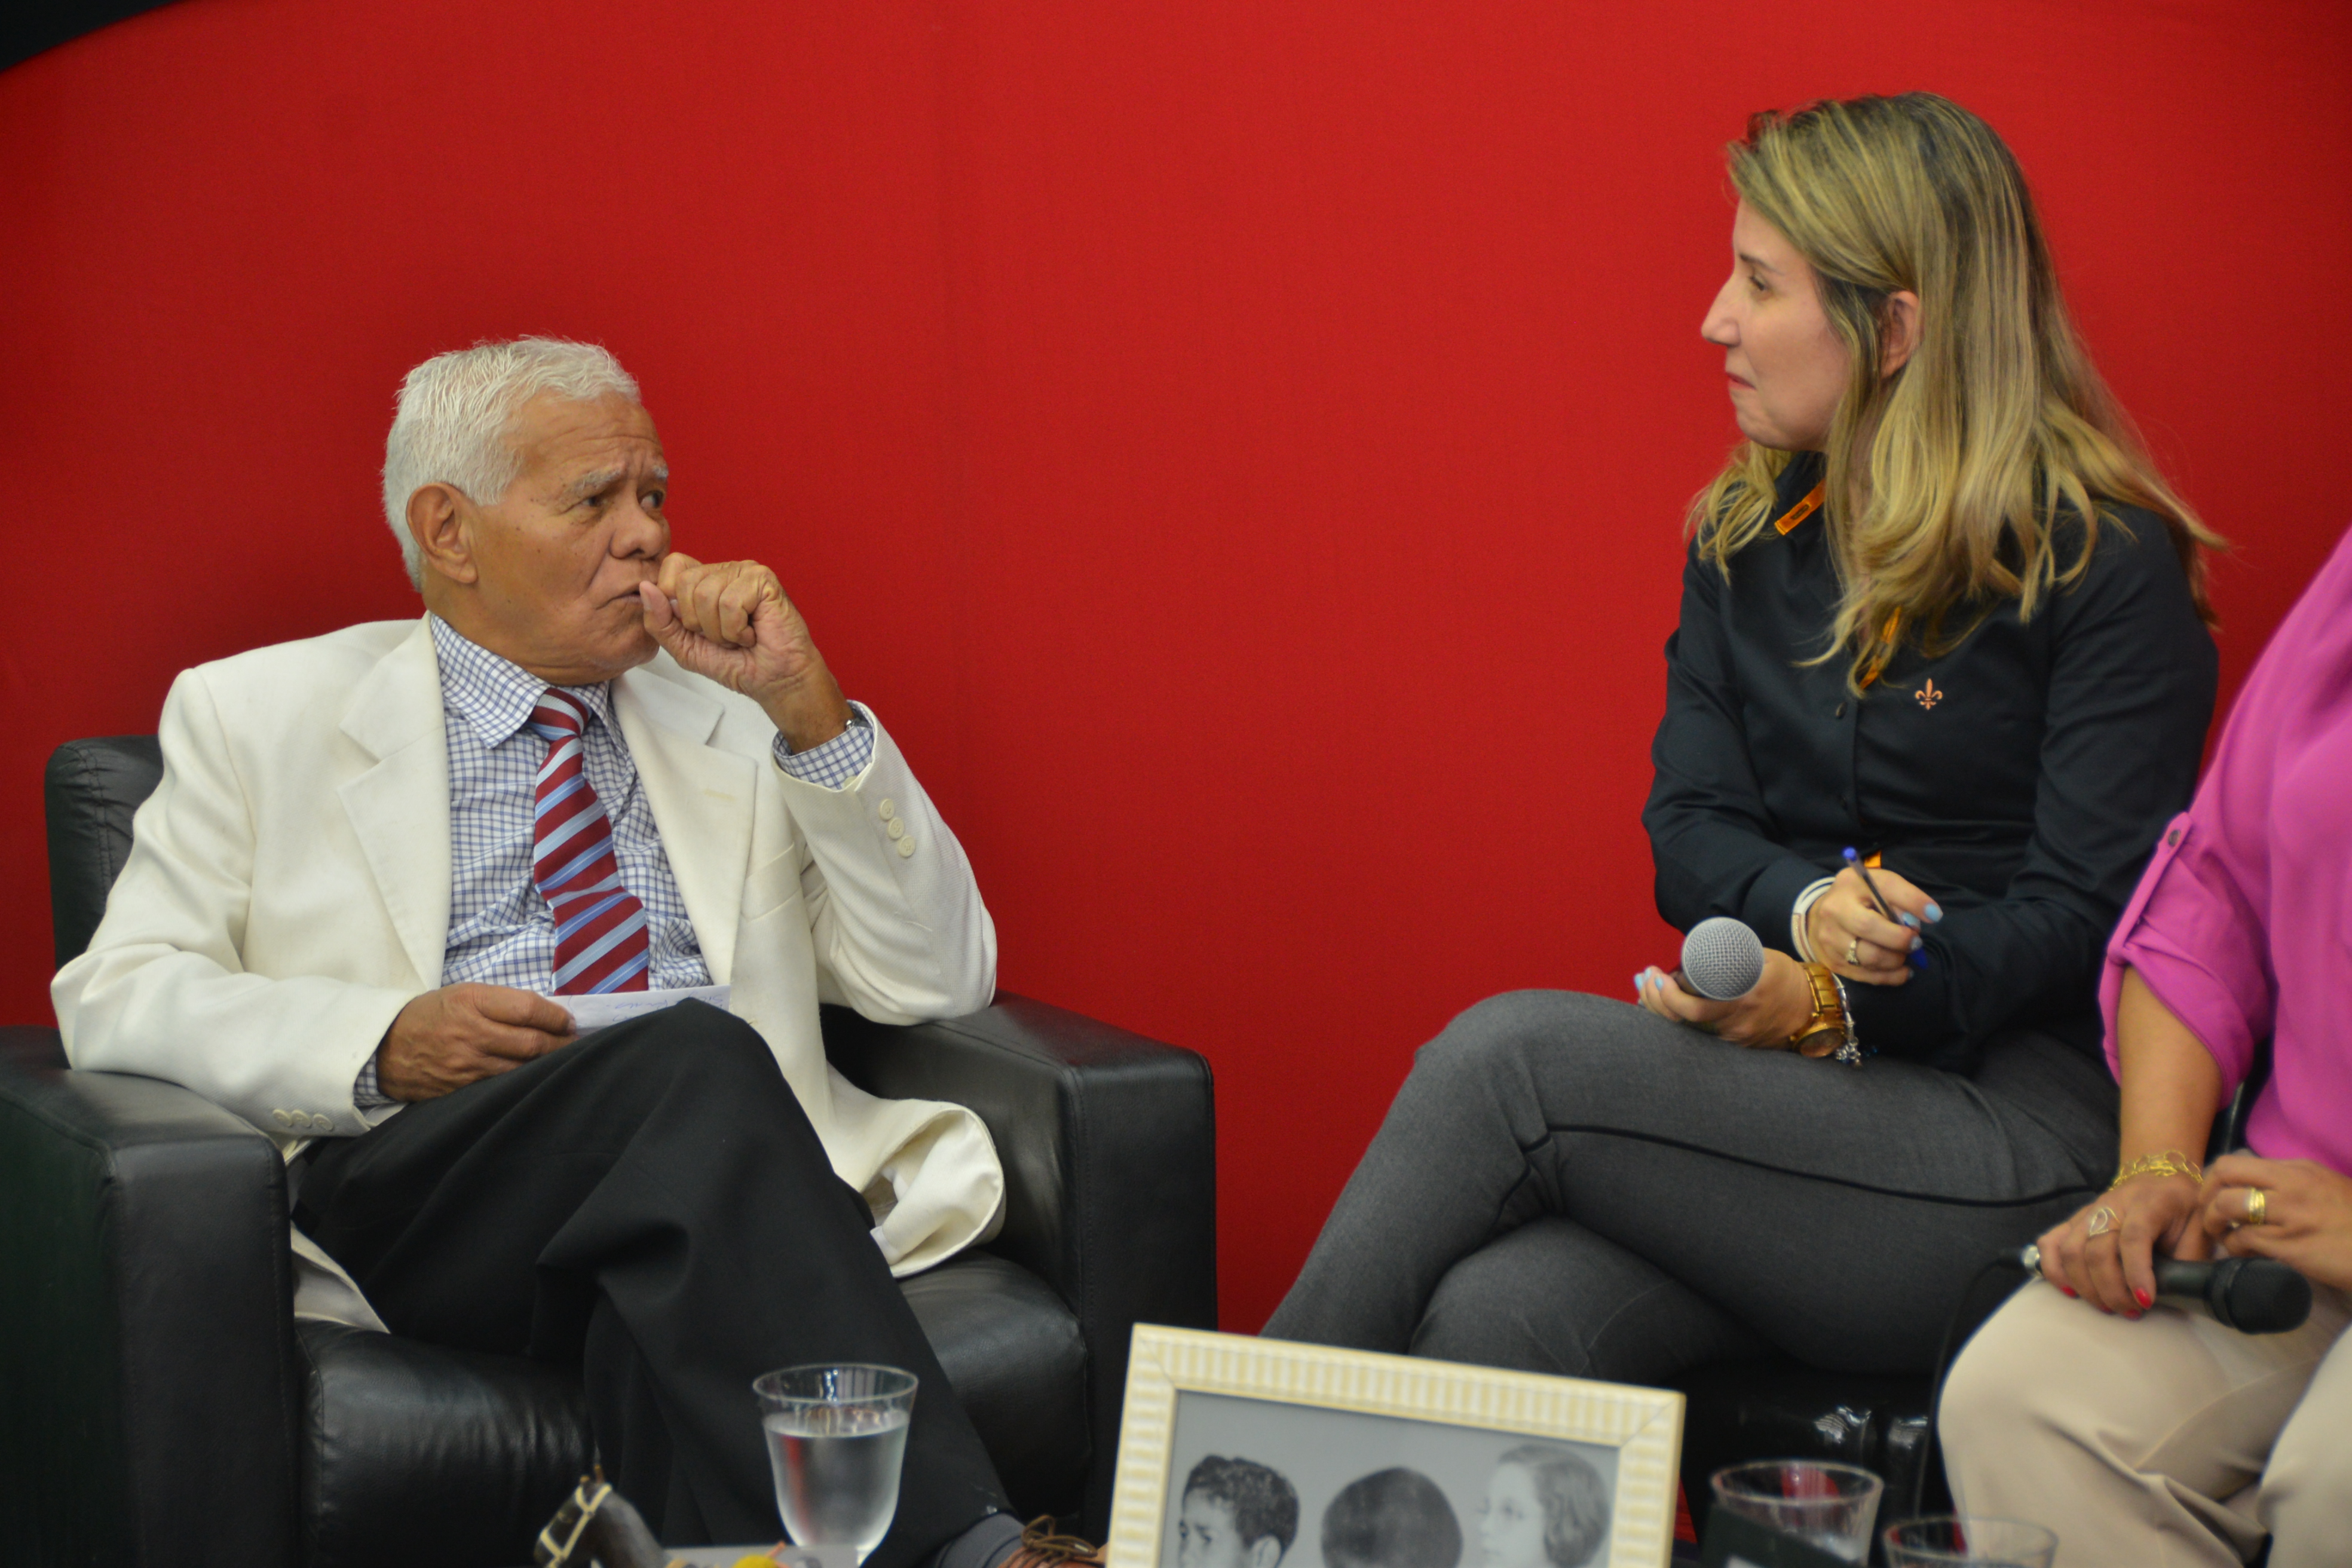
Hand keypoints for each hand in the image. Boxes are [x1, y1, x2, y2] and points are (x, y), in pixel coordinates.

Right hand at [376, 984, 576, 1101]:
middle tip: (574, 1042)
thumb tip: (547, 1013)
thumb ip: (501, 1002)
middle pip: (532, 1042)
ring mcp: (466, 1065)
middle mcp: (470, 1033)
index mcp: (471, 1001)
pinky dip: (522, 1080)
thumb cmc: (430, 1015)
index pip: (528, 1009)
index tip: (568, 1021)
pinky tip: (534, 1076)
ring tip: (560, 1059)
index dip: (556, 1017)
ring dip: (546, 1065)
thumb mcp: (462, 994)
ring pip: (522, 1068)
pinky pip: (503, 1085)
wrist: (384, 1048)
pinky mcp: (461, 1089)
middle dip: (561, 1044)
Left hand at [639, 553, 853, 750]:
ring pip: (705, 594)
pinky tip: (753, 633)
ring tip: (739, 636)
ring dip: (720, 631)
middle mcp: (724, 570)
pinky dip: (737, 630)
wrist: (774, 681)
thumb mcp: (683, 647)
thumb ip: (658, 621)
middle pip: (684, 583)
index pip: (672, 566)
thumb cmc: (735, 663)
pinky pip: (729, 603)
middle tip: (724, 636)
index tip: (696, 627)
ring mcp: (745, 572)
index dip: (674, 599)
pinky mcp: (763, 580)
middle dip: (698, 624)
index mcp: (705, 580)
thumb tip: (645, 587)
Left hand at [1636, 948, 1816, 1048]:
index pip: (1692, 1010)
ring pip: (1685, 1032)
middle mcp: (1735, 1027)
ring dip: (1661, 1010)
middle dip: (1655, 1001)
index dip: (1667, 997)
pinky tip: (1662, 1006)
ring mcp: (1734, 1041)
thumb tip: (1694, 946)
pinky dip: (1677, 1020)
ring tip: (1648, 988)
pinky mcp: (1734, 1047)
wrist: (1812, 1008)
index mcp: (1742, 1002)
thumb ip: (1731, 954)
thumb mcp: (1760, 957)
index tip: (1655, 976)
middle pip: (1681, 1024)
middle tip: (1645, 978)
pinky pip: (1697, 1036)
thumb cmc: (1784, 977)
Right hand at [1806, 866, 1935, 986]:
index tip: (1934, 916)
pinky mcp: (1832, 961)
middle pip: (1869, 928)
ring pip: (1869, 957)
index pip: (1886, 889)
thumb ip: (1904, 897)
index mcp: (1850, 883)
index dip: (1913, 902)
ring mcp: (1829, 938)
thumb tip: (1931, 915)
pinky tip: (1900, 970)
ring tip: (1903, 954)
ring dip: (1896, 960)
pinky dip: (1891, 976)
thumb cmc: (1862, 898)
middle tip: (1915, 942)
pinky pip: (1867, 976)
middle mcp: (1834, 909)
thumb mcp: (1881, 886)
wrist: (1823, 915)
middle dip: (1900, 940)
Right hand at [2034, 1173, 2205, 1315]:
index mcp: (2149, 1203)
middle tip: (2131, 1312)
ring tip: (2107, 1307)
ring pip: (2071, 1250)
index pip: (2133, 1237)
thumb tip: (2176, 1295)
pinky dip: (2054, 1269)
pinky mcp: (2074, 1220)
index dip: (2136, 1273)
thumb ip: (2189, 1258)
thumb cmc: (2183, 1209)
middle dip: (2111, 1289)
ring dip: (2086, 1286)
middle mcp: (2112, 1204)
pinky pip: (2050, 1242)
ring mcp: (2088, 1211)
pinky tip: (2070, 1290)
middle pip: (2097, 1249)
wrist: (2161, 1179)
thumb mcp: (2199, 1229)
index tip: (2146, 1302)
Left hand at [2199, 1154, 2351, 1293]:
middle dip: (2205, 1194)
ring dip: (2215, 1223)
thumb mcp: (2325, 1187)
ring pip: (2226, 1207)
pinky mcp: (2290, 1245)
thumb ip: (2291, 1182)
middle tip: (2209, 1215)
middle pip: (2223, 1174)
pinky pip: (2244, 1240)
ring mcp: (2289, 1214)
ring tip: (2223, 1236)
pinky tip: (2245, 1253)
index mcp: (2298, 1169)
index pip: (2236, 1162)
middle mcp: (2290, 1185)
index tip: (2214, 1195)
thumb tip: (2254, 1186)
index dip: (2215, 1179)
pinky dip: (2235, 1247)